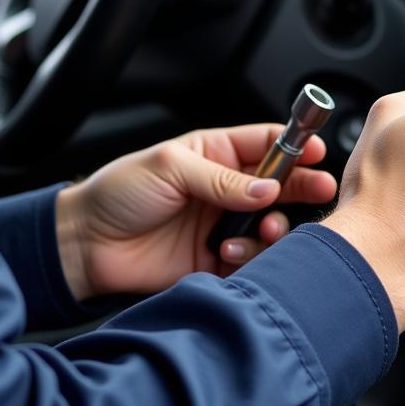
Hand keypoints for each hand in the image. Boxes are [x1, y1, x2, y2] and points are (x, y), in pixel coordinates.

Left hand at [55, 124, 337, 299]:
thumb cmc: (117, 193)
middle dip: (301, 186)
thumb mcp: (169, 168)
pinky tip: (228, 254)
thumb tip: (267, 187)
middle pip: (278, 184)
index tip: (315, 151)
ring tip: (264, 229)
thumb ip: (221, 179)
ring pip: (269, 224)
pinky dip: (250, 258)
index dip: (293, 145)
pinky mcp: (215, 261)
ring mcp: (221, 225)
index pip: (264, 143)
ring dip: (274, 227)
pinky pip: (250, 260)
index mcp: (213, 154)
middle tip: (319, 188)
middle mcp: (223, 189)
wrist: (85, 246)